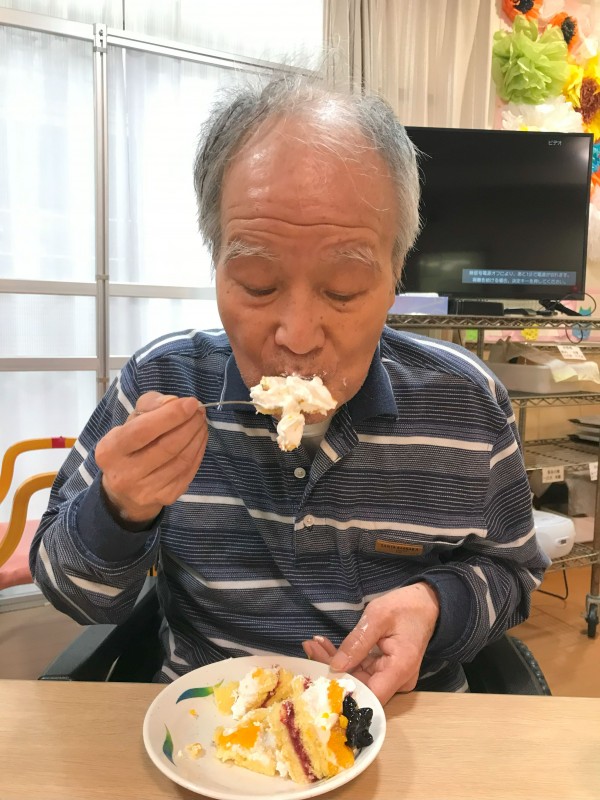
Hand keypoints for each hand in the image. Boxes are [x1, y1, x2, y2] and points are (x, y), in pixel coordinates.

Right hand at [95, 391, 207, 523]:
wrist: (125, 491)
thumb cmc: (130, 446)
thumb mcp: (131, 421)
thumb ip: (149, 405)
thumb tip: (173, 402)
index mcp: (110, 450)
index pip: (142, 431)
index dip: (170, 416)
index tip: (190, 403)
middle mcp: (125, 474)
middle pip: (166, 446)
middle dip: (189, 425)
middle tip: (200, 411)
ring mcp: (146, 490)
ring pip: (181, 460)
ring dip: (197, 437)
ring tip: (201, 423)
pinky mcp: (165, 497)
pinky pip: (188, 471)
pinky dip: (198, 452)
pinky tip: (200, 439)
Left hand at [302, 582, 439, 704]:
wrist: (426, 602)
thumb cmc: (406, 606)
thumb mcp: (378, 617)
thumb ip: (357, 642)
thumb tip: (335, 666)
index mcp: (400, 669)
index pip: (370, 695)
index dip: (344, 691)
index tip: (320, 675)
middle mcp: (397, 680)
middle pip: (360, 686)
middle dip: (332, 671)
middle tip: (310, 650)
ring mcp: (391, 676)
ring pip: (357, 678)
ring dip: (334, 663)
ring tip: (313, 645)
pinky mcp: (384, 670)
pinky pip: (361, 669)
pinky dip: (344, 659)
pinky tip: (325, 646)